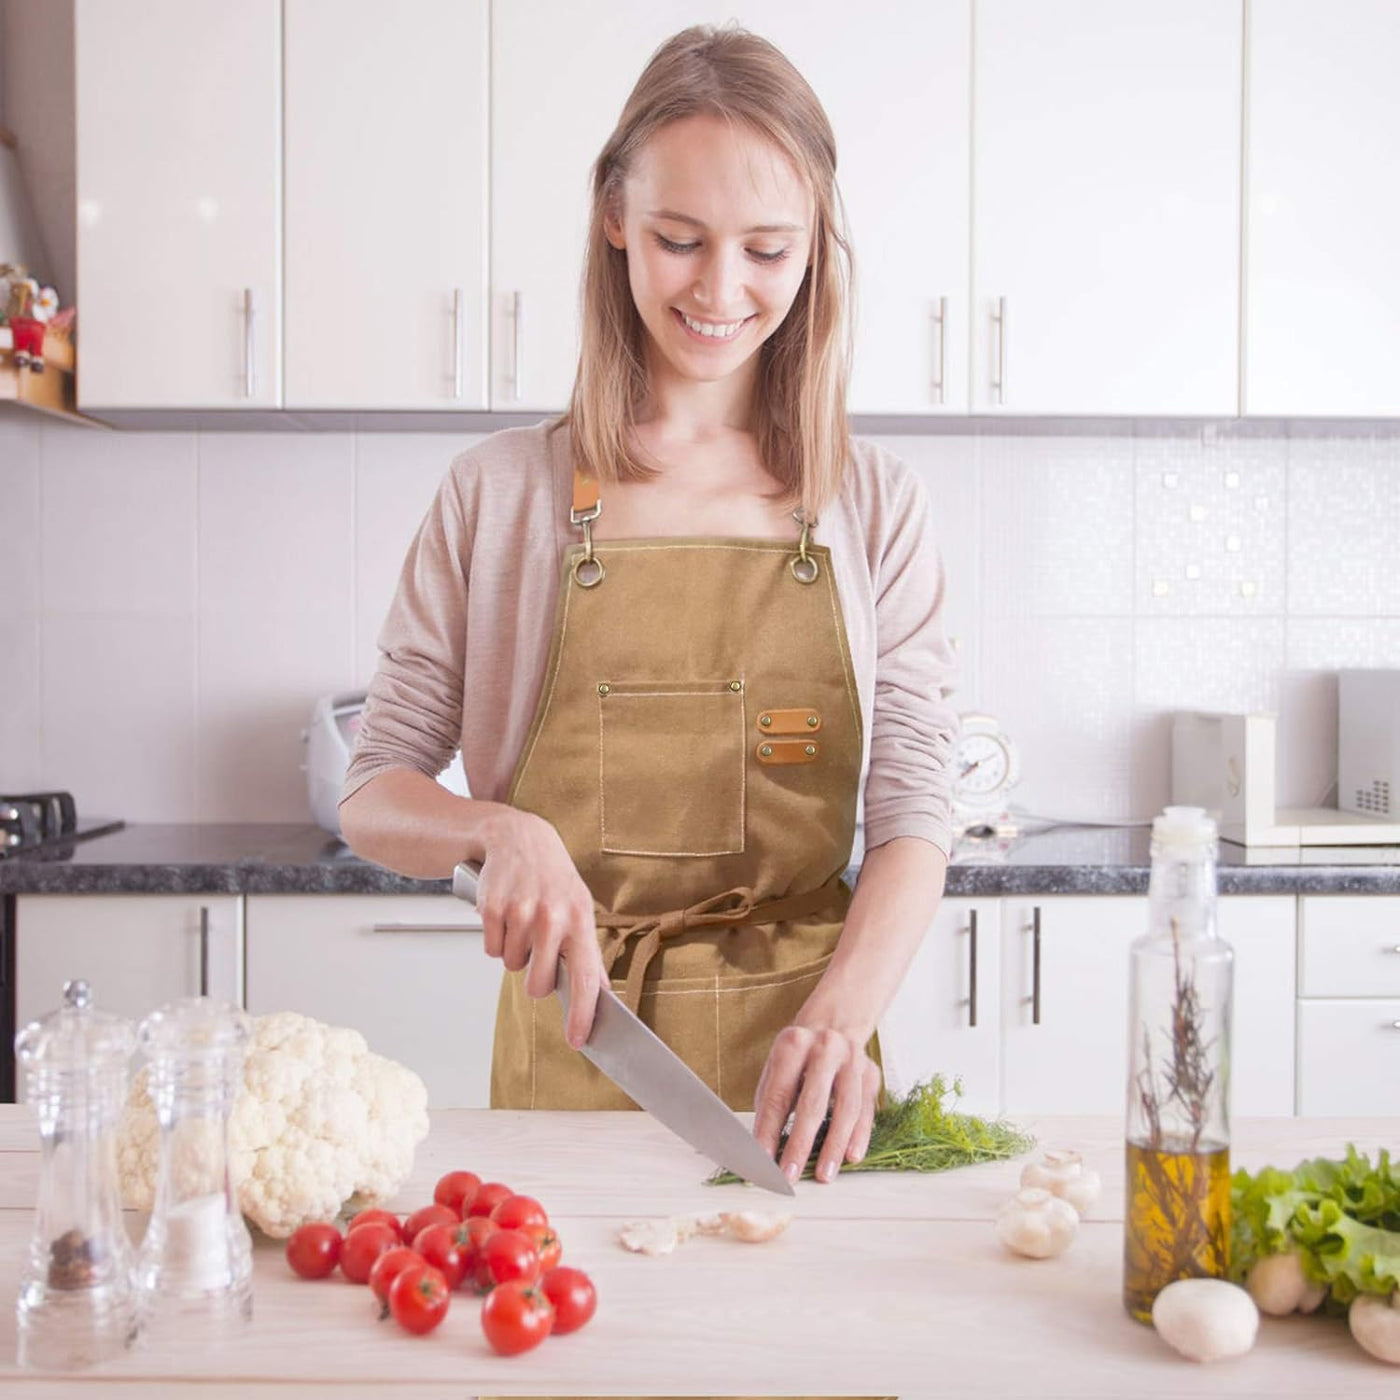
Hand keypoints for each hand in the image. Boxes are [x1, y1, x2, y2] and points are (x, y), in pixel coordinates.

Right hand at [477, 810, 603, 1048]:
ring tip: (523, 923)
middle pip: (538, 983)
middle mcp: (552, 917)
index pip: (586, 978)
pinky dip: (497, 941)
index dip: (581, 1013)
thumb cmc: (553, 880)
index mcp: (580, 920)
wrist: (519, 838)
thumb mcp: (579, 908)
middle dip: (534, 980)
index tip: (577, 1040)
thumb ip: (588, 952)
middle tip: (537, 953)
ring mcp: (521, 912)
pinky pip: (491, 950)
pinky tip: (506, 917)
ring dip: (515, 953)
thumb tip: (601, 995)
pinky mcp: (492, 908)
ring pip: (512, 966)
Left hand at [751, 1021, 879, 1184]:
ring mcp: (852, 1059)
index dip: (769, 1129)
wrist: (834, 1024)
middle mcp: (825, 1048)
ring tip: (823, 1174)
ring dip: (834, 1146)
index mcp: (793, 1044)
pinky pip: (867, 1109)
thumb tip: (762, 1149)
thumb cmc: (798, 1057)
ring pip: (846, 1108)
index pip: (779, 1094)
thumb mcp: (777, 1068)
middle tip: (789, 1174)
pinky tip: (851, 1156)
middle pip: (812, 1103)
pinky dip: (860, 1136)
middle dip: (800, 1143)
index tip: (762, 1159)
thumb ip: (770, 1104)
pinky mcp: (871, 1073)